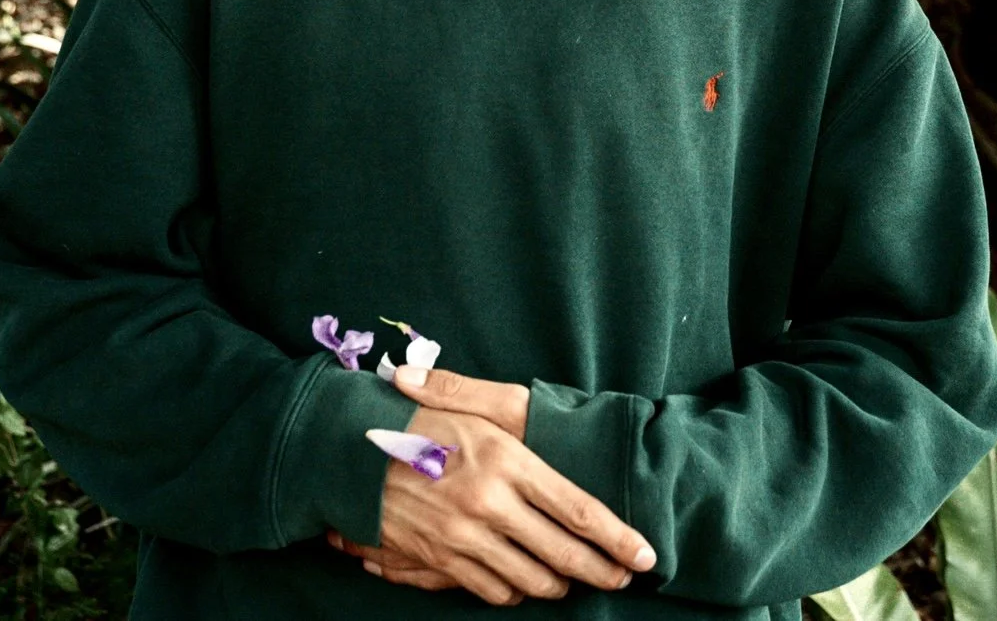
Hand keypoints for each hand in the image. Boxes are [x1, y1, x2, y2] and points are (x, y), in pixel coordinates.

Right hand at [327, 371, 655, 606]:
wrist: (351, 448)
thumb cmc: (420, 419)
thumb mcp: (471, 406)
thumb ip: (513, 421)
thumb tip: (549, 443)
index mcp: (508, 460)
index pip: (579, 510)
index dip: (618, 539)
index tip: (645, 555)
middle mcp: (492, 503)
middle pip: (564, 554)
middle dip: (602, 572)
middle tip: (622, 577)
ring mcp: (466, 537)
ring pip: (532, 580)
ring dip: (560, 585)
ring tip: (576, 579)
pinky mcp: (443, 560)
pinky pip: (493, 590)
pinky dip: (516, 591)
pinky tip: (525, 581)